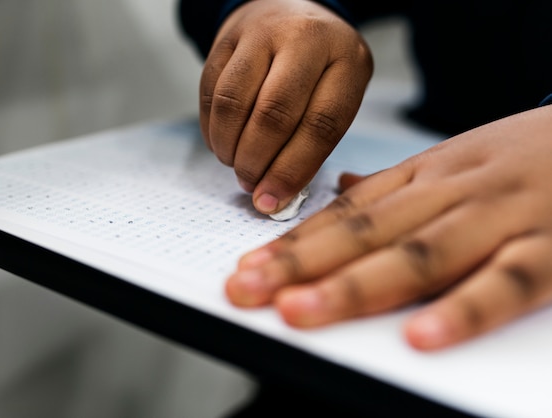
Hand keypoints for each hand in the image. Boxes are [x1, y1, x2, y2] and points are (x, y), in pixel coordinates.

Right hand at [200, 0, 371, 213]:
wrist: (289, 8)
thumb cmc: (319, 66)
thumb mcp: (338, 93)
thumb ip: (316, 140)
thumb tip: (276, 193)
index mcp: (345, 60)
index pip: (320, 126)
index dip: (292, 171)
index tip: (272, 200)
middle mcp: (304, 39)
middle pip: (273, 115)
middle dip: (256, 162)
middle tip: (251, 184)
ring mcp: (261, 34)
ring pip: (233, 102)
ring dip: (229, 147)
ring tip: (236, 164)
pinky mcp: (227, 39)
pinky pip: (210, 92)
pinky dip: (212, 129)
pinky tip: (222, 143)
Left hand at [225, 105, 551, 350]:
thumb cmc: (523, 155)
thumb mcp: (455, 158)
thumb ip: (398, 182)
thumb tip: (344, 186)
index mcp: (427, 174)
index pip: (348, 212)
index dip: (294, 241)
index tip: (249, 265)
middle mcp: (451, 194)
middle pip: (365, 233)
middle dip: (300, 264)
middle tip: (246, 289)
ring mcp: (498, 220)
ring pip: (417, 255)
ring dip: (354, 286)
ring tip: (300, 312)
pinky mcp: (551, 250)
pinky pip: (504, 284)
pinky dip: (462, 310)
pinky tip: (419, 337)